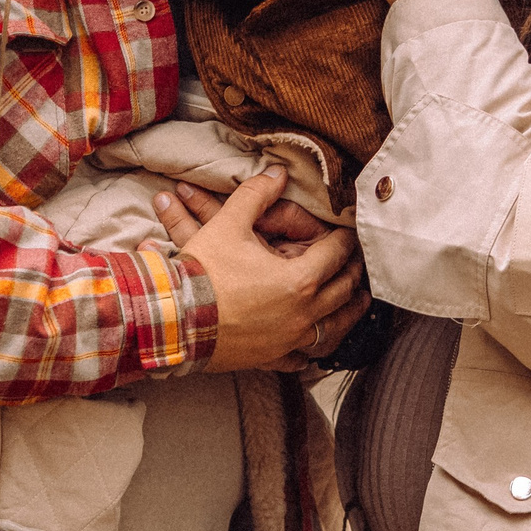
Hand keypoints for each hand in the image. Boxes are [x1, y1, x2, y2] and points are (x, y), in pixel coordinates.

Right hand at [172, 167, 367, 371]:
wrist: (173, 319)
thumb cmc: (203, 272)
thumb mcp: (228, 223)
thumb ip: (257, 194)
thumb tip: (278, 171)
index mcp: (300, 279)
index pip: (336, 254)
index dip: (344, 239)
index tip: (349, 232)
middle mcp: (302, 314)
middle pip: (343, 291)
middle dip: (353, 273)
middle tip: (357, 263)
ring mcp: (288, 340)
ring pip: (332, 329)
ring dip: (347, 313)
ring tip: (358, 304)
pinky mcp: (270, 358)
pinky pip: (299, 359)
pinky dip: (309, 351)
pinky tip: (311, 349)